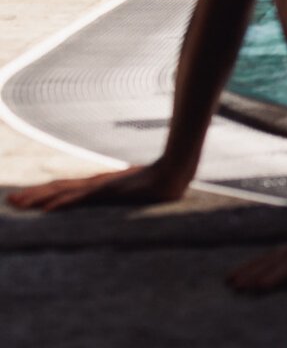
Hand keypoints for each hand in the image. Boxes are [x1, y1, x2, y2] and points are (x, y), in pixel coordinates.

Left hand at [5, 162, 191, 211]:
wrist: (176, 172)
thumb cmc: (160, 181)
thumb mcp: (139, 190)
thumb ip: (129, 192)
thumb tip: (131, 194)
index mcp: (99, 186)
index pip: (65, 189)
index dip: (44, 193)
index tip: (23, 199)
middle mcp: (95, 185)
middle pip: (58, 189)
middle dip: (33, 195)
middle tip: (10, 201)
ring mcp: (101, 187)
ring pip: (63, 192)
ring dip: (40, 199)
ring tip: (18, 203)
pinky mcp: (109, 190)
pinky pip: (81, 199)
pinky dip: (63, 203)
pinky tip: (48, 210)